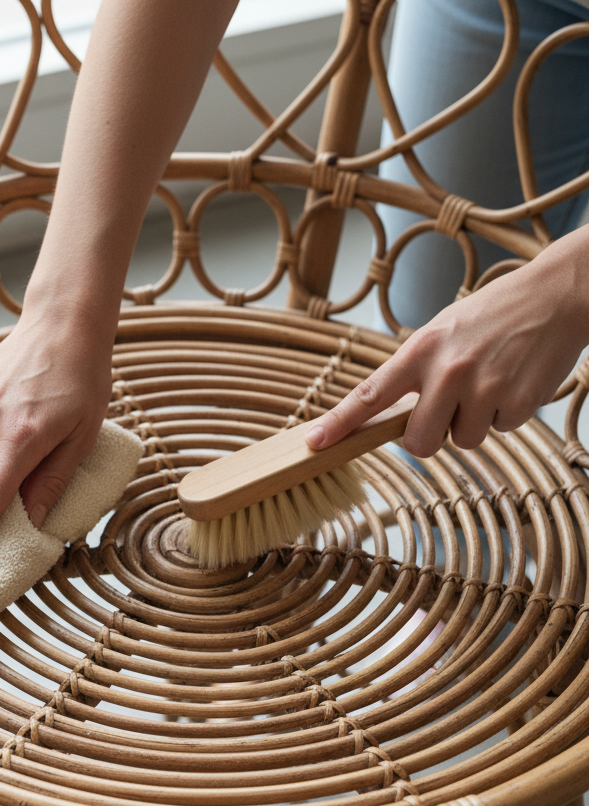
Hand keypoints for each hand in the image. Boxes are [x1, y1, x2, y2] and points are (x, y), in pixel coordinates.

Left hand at [305, 225, 588, 457]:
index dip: (340, 423)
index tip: (315, 443)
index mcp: (420, 350)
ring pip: (462, 440)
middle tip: (447, 411)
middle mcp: (448, 370)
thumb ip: (414, 374)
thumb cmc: (493, 315)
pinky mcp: (519, 401)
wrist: (559, 294)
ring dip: (474, 422)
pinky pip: (499, 431)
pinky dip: (506, 414)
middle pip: (419, 442)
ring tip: (490, 381)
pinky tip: (515, 380)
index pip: (370, 394)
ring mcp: (485, 387)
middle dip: (429, 437)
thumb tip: (387, 419)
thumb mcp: (441, 333)